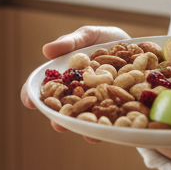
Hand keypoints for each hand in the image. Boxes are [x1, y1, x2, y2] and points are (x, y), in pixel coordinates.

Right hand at [19, 24, 130, 140]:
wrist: (141, 48)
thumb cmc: (109, 40)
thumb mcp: (90, 36)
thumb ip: (71, 42)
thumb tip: (46, 50)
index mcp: (68, 78)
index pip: (46, 88)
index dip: (33, 95)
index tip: (29, 101)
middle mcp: (80, 94)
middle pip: (65, 109)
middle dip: (60, 119)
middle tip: (58, 124)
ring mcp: (99, 104)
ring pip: (88, 119)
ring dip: (86, 127)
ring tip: (87, 134)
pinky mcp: (118, 110)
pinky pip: (113, 120)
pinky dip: (111, 126)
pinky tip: (112, 130)